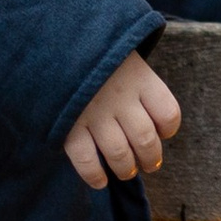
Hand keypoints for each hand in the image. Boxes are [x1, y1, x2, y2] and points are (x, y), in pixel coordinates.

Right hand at [63, 52, 180, 188]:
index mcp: (140, 78)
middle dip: (150, 159)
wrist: (51, 38)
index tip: (162, 133)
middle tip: (148, 164)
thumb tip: (151, 123)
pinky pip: (85, 159)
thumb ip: (138, 85)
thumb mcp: (124, 57)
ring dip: (126, 168)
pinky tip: (100, 181)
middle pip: (145, 140)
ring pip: (120, 153)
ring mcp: (94, 112)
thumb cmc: (94, 53)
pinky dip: (94, 175)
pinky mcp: (69, 123)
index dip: (168, 129)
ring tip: (127, 171)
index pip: (168, 114)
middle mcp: (120, 97)